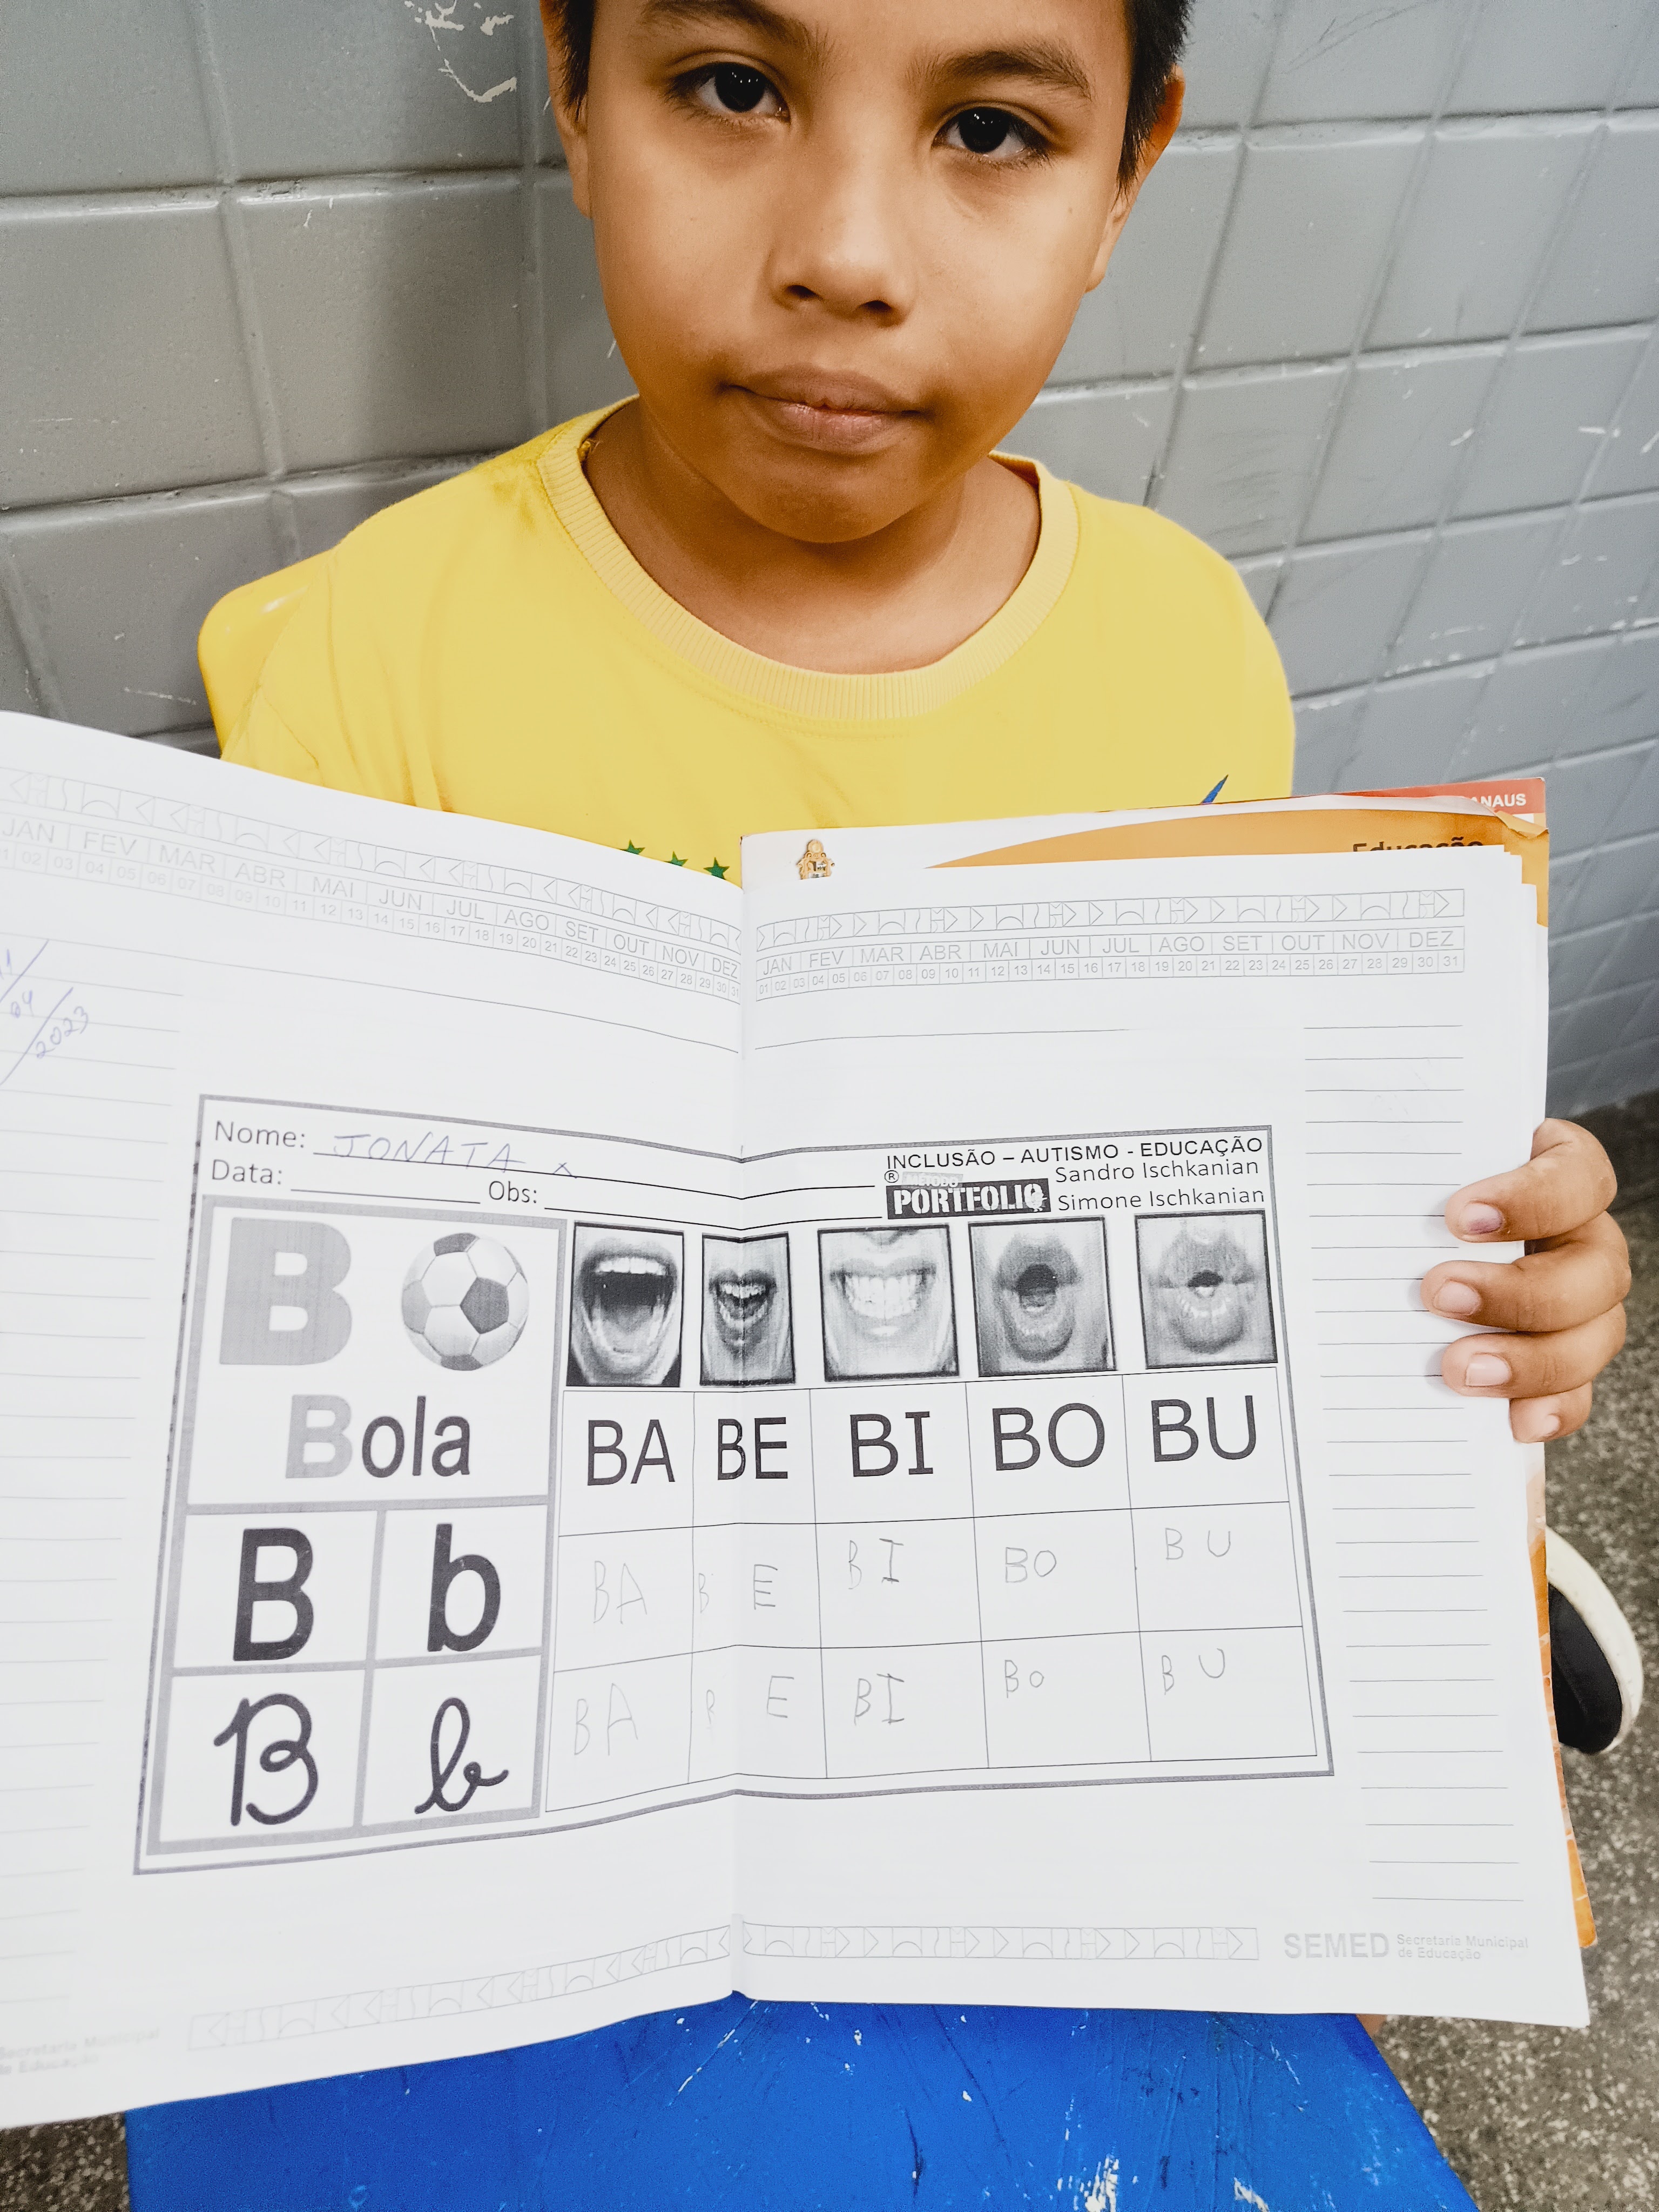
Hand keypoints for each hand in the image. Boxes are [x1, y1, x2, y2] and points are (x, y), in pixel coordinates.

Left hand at [1421, 1120, 1628, 1441]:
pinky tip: (1514, 1420)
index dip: (1531, 1198)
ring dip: (1529, 1359)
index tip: (1459, 1217)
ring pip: (1593, 1335)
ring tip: (1459, 1369)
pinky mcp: (1562, 1359)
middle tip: (1440, 1294)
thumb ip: (1399, 1176)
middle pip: (1594, 1268)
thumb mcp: (1411, 1175)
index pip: (1576, 1176)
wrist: (1406, 1245)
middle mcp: (1581, 1241)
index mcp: (1556, 1178)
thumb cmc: (1414, 1198)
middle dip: (1518, 1291)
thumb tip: (1332, 1182)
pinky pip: (1577, 1392)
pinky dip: (1551, 1409)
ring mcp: (1581, 1305)